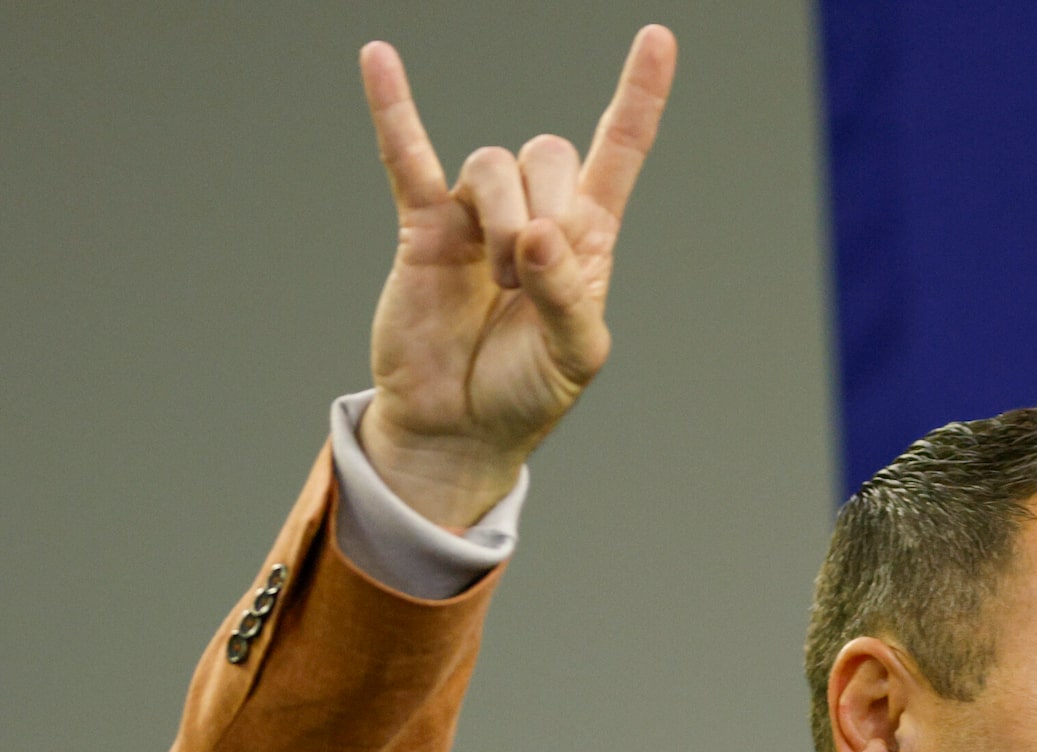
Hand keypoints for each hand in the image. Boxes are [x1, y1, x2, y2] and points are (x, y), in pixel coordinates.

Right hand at [354, 28, 677, 527]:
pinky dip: (393, 108)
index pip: (618, 151)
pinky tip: (379, 59)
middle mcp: (533, 213)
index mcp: (585, 239)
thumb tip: (535, 234)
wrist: (459, 426)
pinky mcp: (422, 227)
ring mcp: (475, 216)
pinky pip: (405, 155)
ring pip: (491, 164)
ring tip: (496, 283)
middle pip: (546, 151)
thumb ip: (568, 296)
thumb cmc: (525, 392)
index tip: (657, 40)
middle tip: (529, 276)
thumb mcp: (574, 356)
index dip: (637, 97)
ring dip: (498, 220)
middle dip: (544, 207)